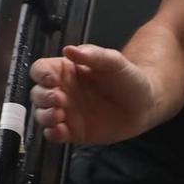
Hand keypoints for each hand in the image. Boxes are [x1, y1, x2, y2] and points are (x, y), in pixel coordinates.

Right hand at [29, 44, 157, 145]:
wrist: (146, 104)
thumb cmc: (128, 78)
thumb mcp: (114, 61)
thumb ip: (92, 55)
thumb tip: (69, 49)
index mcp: (66, 71)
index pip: (41, 70)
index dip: (41, 74)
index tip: (51, 79)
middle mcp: (62, 91)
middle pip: (37, 93)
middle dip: (43, 96)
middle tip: (59, 98)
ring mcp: (66, 112)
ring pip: (42, 114)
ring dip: (44, 115)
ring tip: (58, 115)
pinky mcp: (73, 131)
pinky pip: (54, 134)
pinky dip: (52, 133)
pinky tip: (60, 131)